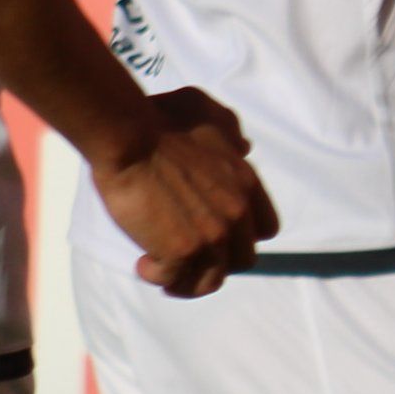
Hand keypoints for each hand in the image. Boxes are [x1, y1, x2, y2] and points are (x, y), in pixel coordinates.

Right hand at [99, 88, 274, 297]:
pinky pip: (177, 281)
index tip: (216, 232)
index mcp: (246, 183)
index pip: (266, 229)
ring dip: (186, 277)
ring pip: (211, 280)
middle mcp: (237, 213)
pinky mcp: (182, 251)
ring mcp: (212, 235)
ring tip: (161, 265)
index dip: (241, 235)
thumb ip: (229, 132)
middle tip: (184, 249)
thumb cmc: (159, 119)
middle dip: (215, 258)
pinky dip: (159, 276)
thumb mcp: (207, 113)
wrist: (128, 135)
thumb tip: (244, 147)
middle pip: (242, 260)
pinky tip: (143, 261)